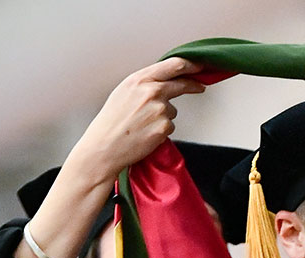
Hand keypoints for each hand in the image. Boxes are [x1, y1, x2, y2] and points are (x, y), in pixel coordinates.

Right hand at [70, 57, 205, 182]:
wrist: (104, 147)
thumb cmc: (111, 122)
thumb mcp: (124, 92)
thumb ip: (145, 84)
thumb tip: (166, 80)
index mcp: (139, 80)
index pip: (172, 66)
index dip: (190, 64)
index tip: (199, 66)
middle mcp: (151, 91)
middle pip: (181, 84)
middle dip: (193, 85)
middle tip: (200, 87)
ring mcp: (159, 109)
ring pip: (172, 110)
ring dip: (164, 117)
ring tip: (142, 125)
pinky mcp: (164, 127)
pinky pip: (170, 126)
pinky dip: (161, 131)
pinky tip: (146, 134)